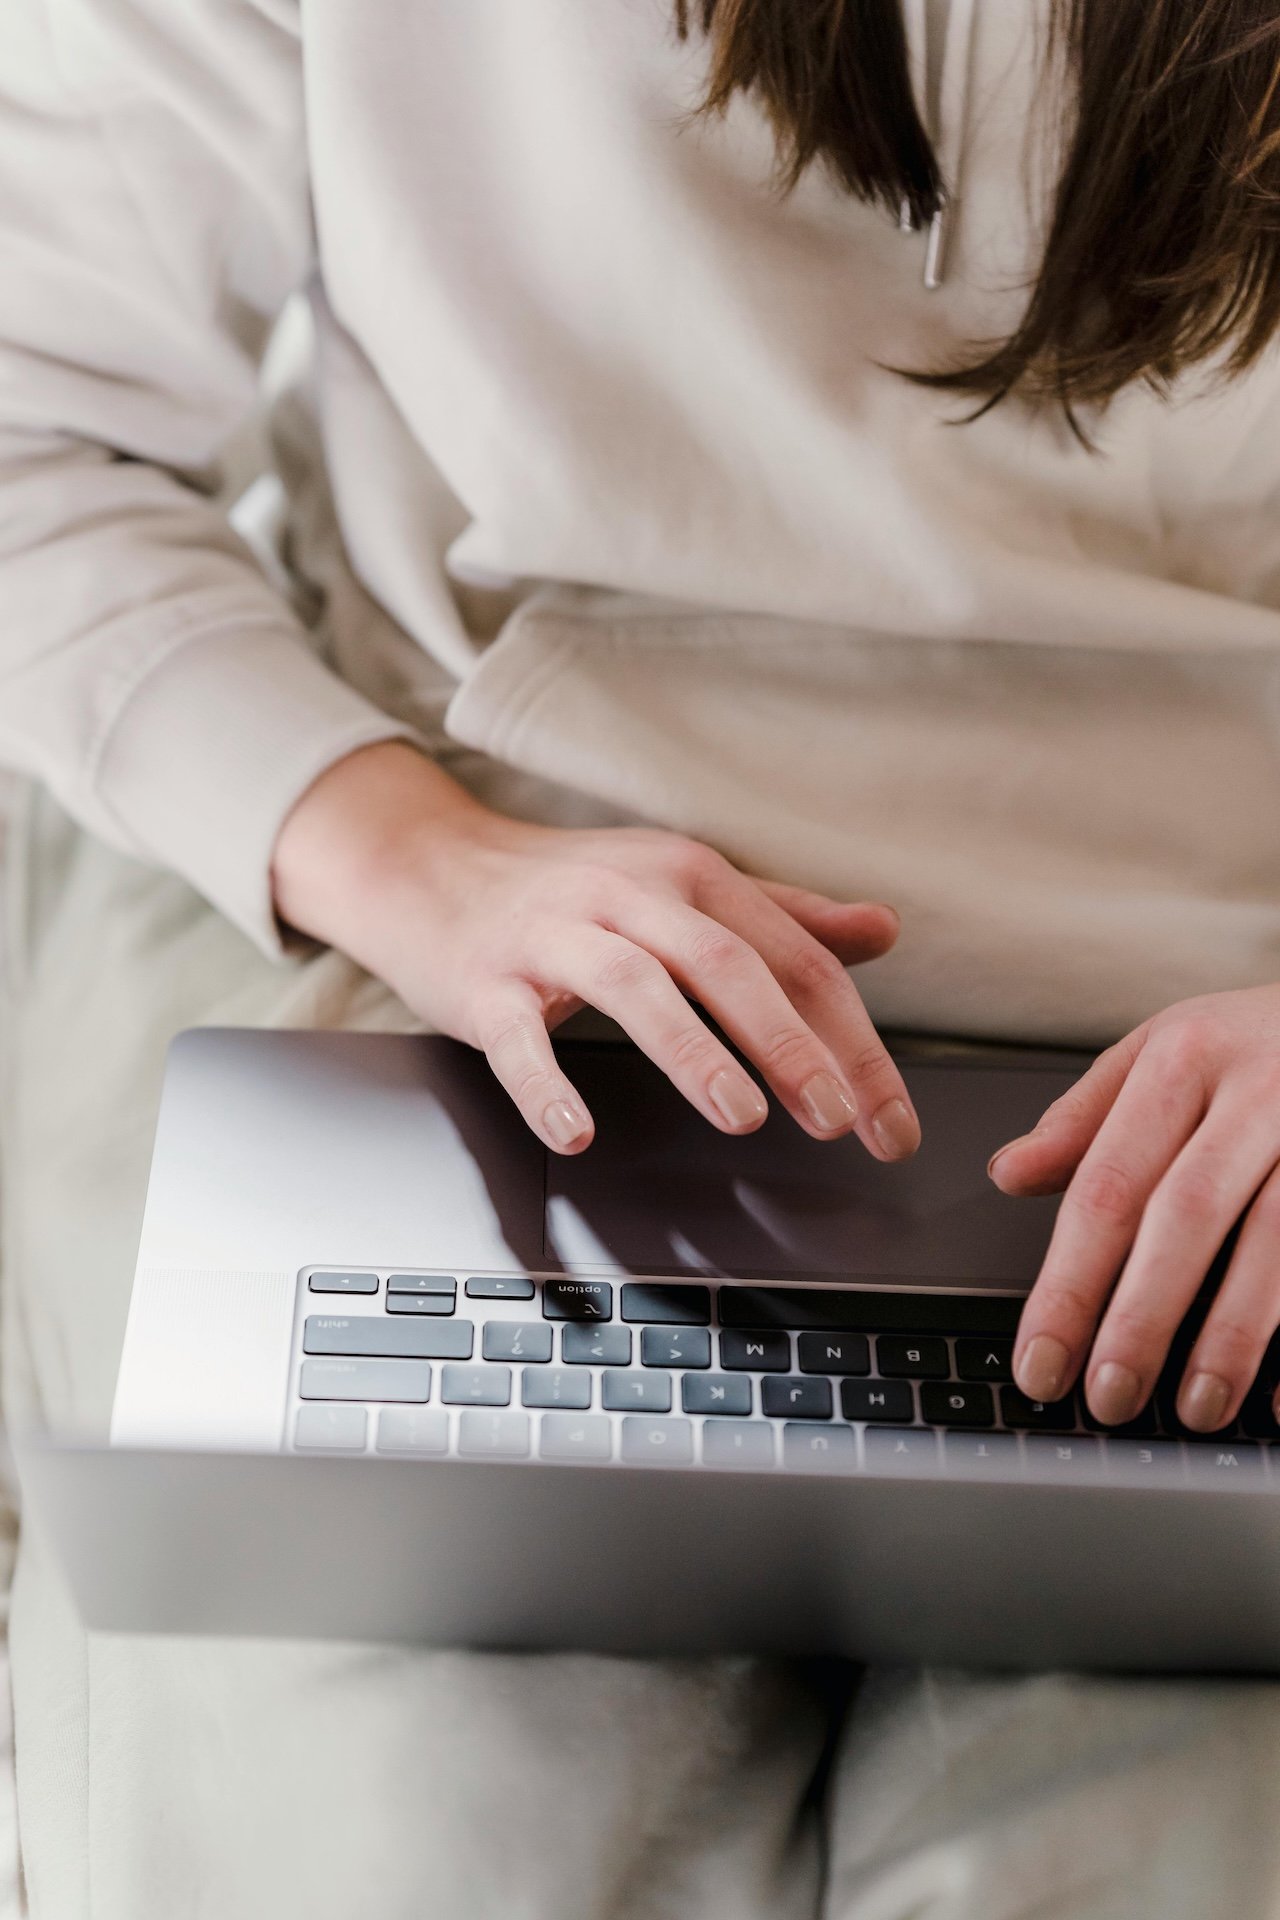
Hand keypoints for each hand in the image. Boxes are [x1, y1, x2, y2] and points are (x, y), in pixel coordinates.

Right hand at [272, 742, 920, 1159]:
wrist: (431, 868)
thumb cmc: (571, 892)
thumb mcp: (681, 887)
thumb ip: (781, 915)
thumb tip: (882, 931)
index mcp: (690, 877)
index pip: (793, 959)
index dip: (851, 1040)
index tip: (889, 1117)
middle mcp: (628, 897)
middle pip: (726, 965)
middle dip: (791, 1045)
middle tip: (841, 1120)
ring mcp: (553, 938)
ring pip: (634, 988)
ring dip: (695, 1052)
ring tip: (744, 1116)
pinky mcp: (487, 984)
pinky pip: (518, 1038)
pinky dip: (547, 1086)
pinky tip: (577, 1133)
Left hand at [993, 985, 1279, 1432]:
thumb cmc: (1253, 1041)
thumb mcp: (1165, 1048)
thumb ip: (1087, 1117)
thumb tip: (1008, 1174)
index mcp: (1184, 1059)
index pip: (1107, 1185)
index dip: (1068, 1284)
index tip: (1040, 1361)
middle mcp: (1258, 1094)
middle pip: (1184, 1217)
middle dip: (1140, 1319)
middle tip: (1106, 1398)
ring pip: (1275, 1243)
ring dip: (1232, 1338)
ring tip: (1194, 1408)